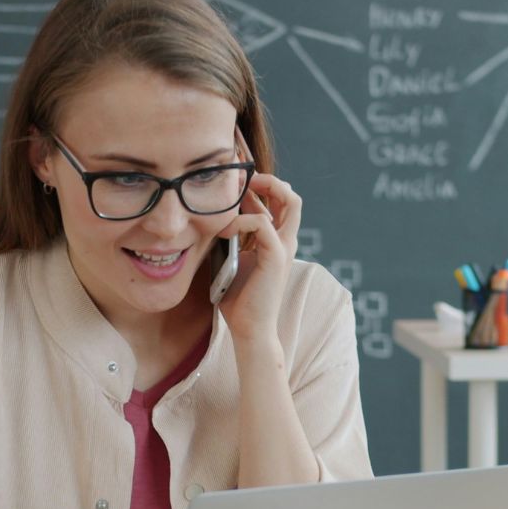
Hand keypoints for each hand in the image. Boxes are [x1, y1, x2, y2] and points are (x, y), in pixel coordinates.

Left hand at [212, 172, 302, 345]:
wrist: (249, 329)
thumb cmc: (238, 299)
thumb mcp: (232, 258)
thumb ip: (232, 238)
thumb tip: (216, 217)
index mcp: (276, 240)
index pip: (276, 201)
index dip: (258, 185)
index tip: (233, 181)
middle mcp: (285, 240)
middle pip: (291, 195)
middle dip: (267, 180)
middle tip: (240, 179)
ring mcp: (285, 247)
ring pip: (290, 200)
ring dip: (263, 189)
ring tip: (236, 194)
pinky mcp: (276, 256)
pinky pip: (262, 223)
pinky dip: (241, 220)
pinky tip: (223, 231)